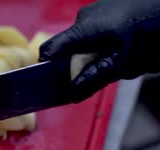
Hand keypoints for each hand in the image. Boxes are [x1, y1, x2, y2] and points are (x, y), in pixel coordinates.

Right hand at [40, 0, 159, 101]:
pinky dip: (109, 43)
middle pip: (70, 49)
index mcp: (84, 28)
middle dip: (84, 64)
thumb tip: (71, 94)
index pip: (49, 51)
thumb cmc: (156, 30)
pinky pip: (98, 30)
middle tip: (110, 73)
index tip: (54, 85)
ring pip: (86, 41)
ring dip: (100, 54)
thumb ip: (95, 79)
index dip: (47, 70)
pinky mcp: (109, 8)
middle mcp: (85, 16)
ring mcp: (97, 9)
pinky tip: (131, 46)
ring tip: (128, 58)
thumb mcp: (126, 63)